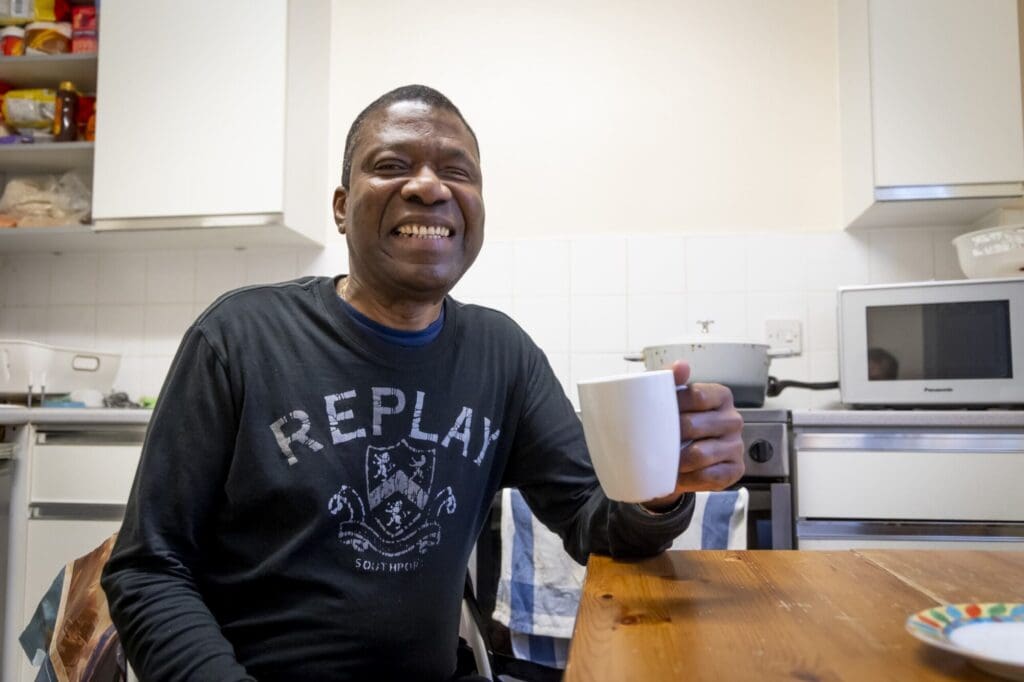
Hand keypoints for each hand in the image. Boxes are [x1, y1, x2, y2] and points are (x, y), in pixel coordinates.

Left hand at [642, 360, 744, 510]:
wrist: (678, 458)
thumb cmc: (675, 423)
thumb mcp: (669, 398)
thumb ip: (670, 378)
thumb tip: (681, 365)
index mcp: (720, 396)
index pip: (696, 395)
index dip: (673, 404)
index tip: (655, 413)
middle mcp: (733, 419)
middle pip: (695, 425)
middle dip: (670, 436)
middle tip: (651, 442)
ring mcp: (736, 446)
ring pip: (700, 455)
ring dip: (676, 461)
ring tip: (661, 462)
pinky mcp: (735, 470)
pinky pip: (709, 477)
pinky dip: (689, 479)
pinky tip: (677, 477)